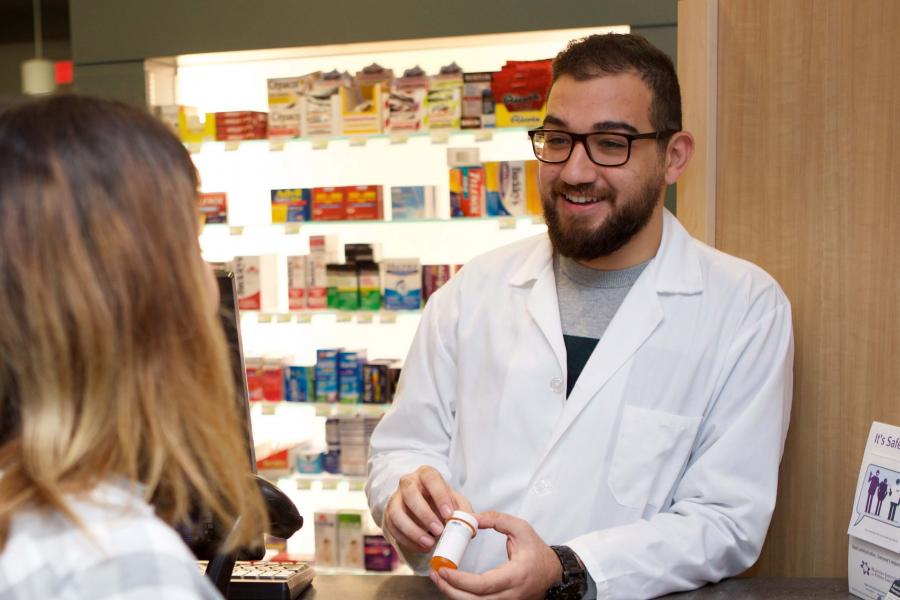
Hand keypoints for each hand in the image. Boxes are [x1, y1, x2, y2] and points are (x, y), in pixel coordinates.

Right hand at [382, 465, 472, 552]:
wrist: (423, 505)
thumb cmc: (441, 501)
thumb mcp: (455, 501)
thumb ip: (464, 511)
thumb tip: (470, 528)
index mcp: (426, 474)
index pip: (431, 478)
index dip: (439, 495)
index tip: (448, 513)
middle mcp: (408, 483)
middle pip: (410, 493)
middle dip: (424, 513)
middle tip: (438, 531)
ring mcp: (395, 499)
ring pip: (396, 513)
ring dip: (413, 530)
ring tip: (429, 543)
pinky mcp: (388, 516)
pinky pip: (393, 529)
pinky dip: (407, 540)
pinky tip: (421, 547)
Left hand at [430, 511, 562, 599]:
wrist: (554, 573)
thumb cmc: (537, 552)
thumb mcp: (521, 528)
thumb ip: (497, 519)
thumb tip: (473, 517)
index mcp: (514, 576)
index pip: (481, 585)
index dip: (459, 580)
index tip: (443, 569)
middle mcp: (509, 595)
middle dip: (449, 590)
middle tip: (435, 574)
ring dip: (453, 594)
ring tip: (440, 578)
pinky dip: (463, 596)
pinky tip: (453, 585)